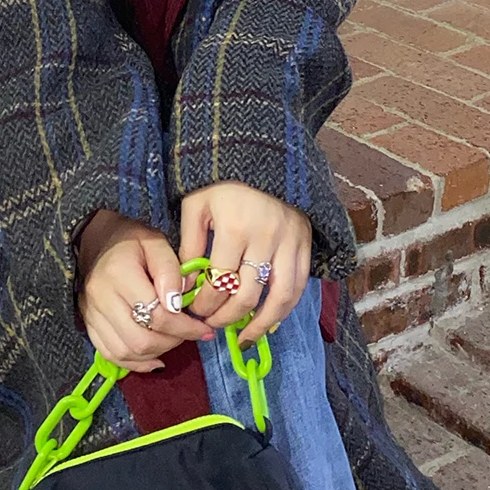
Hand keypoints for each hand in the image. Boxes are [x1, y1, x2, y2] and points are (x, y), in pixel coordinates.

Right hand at [75, 210, 216, 372]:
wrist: (95, 238)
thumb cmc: (130, 240)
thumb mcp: (156, 243)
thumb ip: (171, 270)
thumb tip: (179, 305)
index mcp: (119, 273)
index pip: (157, 315)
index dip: (185, 327)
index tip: (204, 328)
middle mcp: (101, 297)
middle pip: (141, 340)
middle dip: (173, 342)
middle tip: (190, 332)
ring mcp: (91, 313)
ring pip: (126, 352)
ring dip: (156, 353)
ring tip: (173, 340)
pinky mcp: (88, 323)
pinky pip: (110, 354)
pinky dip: (134, 362)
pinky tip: (154, 356)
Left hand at [179, 183, 312, 344]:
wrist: (260, 152)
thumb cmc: (221, 181)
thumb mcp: (196, 204)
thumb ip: (189, 244)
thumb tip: (184, 285)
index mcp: (234, 228)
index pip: (218, 283)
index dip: (205, 304)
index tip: (194, 311)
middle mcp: (265, 238)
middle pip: (247, 295)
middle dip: (226, 317)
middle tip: (211, 325)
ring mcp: (289, 242)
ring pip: (279, 298)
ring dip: (260, 323)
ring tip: (243, 337)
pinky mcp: (304, 243)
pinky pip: (299, 286)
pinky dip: (285, 309)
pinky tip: (269, 320)